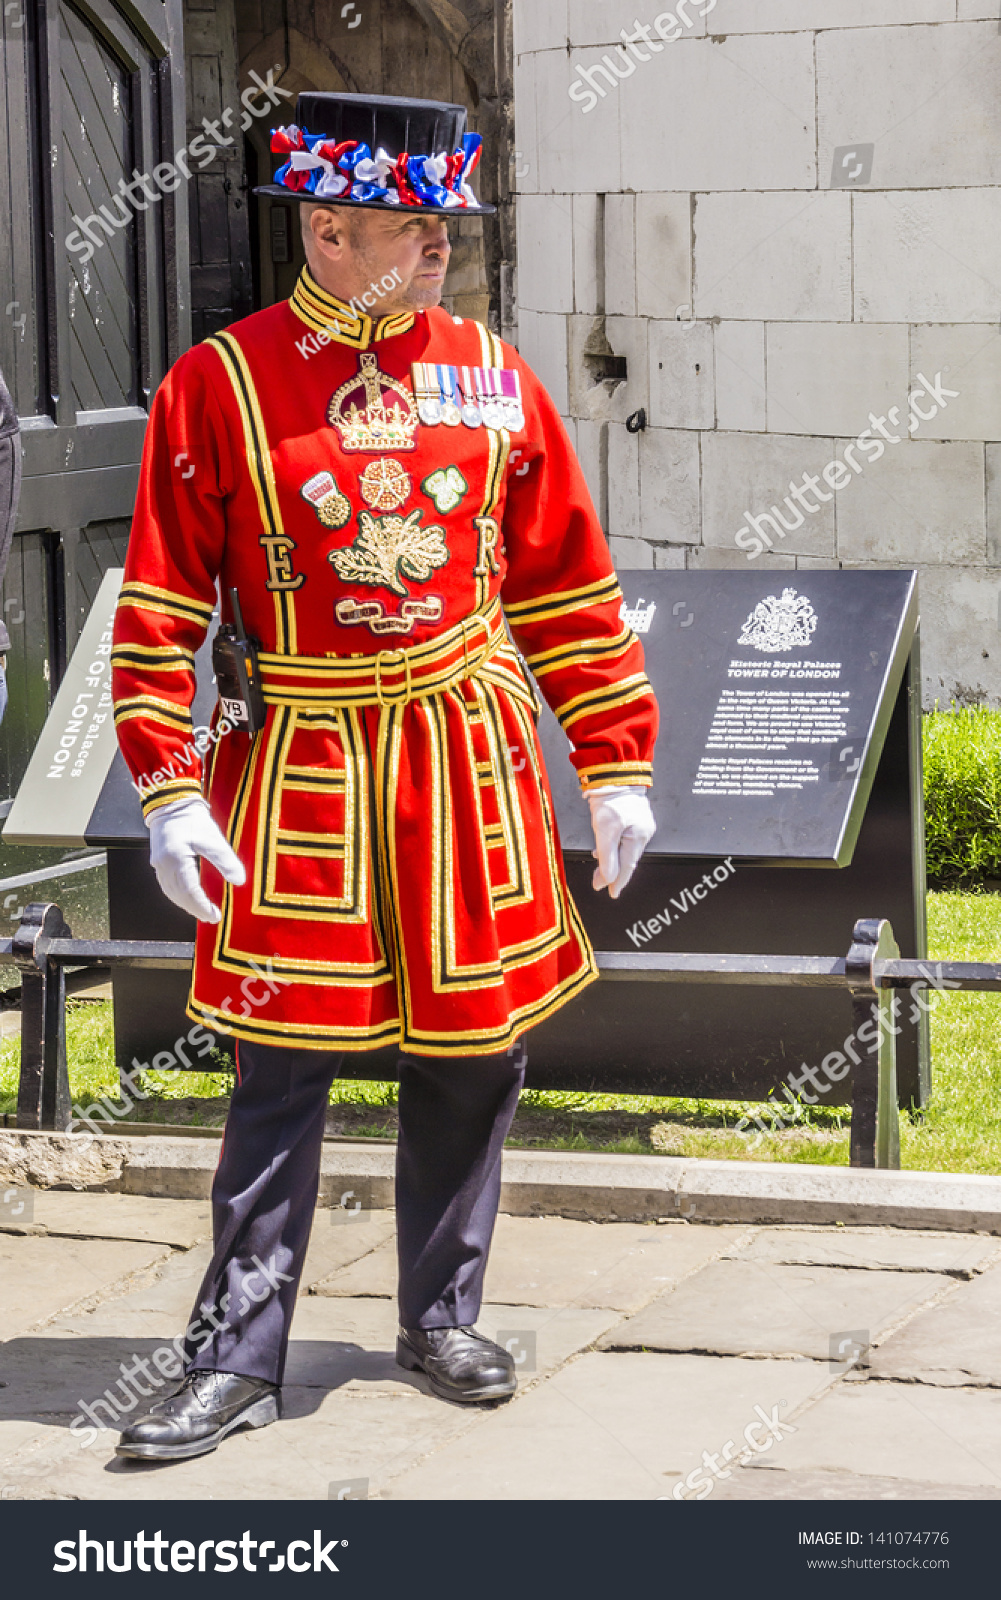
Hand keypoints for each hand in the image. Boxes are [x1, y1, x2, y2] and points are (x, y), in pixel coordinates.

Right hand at [147, 797, 245, 923]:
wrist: (172, 802)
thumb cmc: (192, 818)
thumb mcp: (213, 838)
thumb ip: (226, 860)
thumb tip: (239, 881)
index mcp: (176, 859)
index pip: (189, 891)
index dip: (202, 906)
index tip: (215, 916)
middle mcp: (163, 864)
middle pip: (179, 895)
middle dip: (195, 909)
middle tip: (211, 918)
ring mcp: (158, 863)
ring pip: (171, 892)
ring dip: (186, 905)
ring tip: (202, 912)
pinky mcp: (158, 861)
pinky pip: (167, 885)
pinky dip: (178, 895)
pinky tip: (188, 898)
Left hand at [587, 785, 655, 898]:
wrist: (613, 773)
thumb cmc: (610, 798)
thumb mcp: (604, 830)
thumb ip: (606, 857)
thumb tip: (607, 879)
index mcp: (639, 836)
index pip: (627, 866)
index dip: (618, 882)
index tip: (612, 894)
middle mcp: (644, 831)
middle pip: (628, 858)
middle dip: (614, 872)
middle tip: (601, 883)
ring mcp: (641, 823)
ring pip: (626, 848)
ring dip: (613, 859)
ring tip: (599, 868)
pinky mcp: (635, 816)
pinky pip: (626, 837)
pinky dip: (615, 846)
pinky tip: (604, 848)